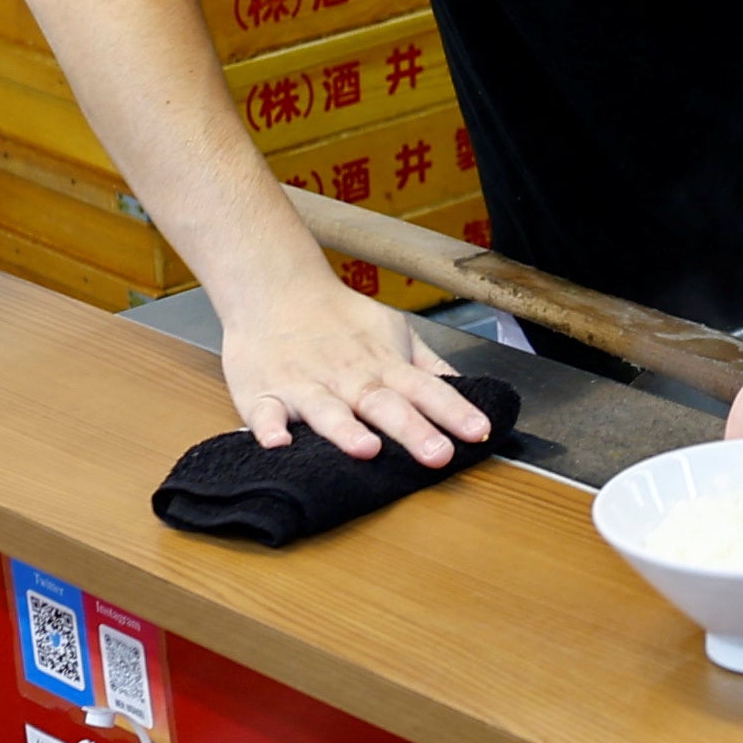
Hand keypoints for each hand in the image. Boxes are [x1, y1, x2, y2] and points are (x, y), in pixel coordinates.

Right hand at [219, 282, 493, 467]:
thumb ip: (427, 367)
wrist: (273, 288)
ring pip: (327, 410)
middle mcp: (348, 377)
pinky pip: (264, 413)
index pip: (426, 388)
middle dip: (412, 429)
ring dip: (346, 430)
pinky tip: (277, 444)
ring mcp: (305, 385)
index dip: (454, 410)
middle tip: (437, 454)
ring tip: (366, 449)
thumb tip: (470, 390)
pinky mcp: (263, 394)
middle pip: (383, 404)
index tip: (479, 432)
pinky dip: (269, 428)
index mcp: (383, 365)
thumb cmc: (338, 319)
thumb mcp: (392, 332)